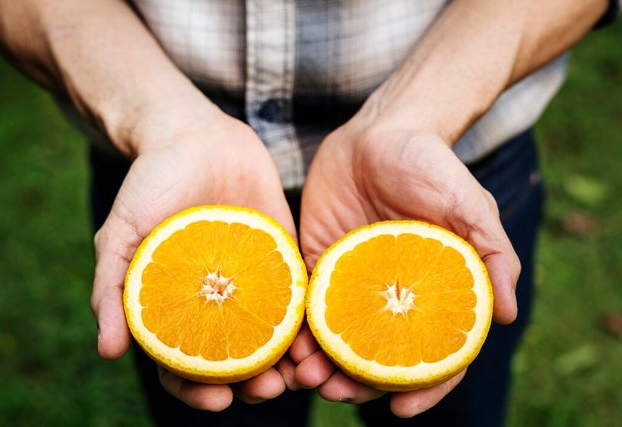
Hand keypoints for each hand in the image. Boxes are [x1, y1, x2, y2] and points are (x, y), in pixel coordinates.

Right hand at [90, 115, 296, 410]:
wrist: (195, 137)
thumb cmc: (150, 185)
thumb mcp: (122, 234)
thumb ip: (112, 288)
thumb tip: (107, 352)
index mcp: (177, 307)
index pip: (186, 364)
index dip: (199, 390)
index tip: (219, 401)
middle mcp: (217, 302)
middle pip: (237, 359)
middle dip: (252, 384)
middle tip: (268, 390)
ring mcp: (253, 281)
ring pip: (274, 336)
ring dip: (288, 361)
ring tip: (302, 371)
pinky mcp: (283, 256)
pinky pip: (300, 294)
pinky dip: (310, 318)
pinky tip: (322, 330)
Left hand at [296, 121, 519, 416]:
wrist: (380, 131)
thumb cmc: (431, 166)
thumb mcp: (470, 206)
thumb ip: (491, 255)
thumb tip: (506, 316)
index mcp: (431, 292)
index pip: (432, 353)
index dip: (422, 388)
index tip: (400, 411)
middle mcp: (390, 296)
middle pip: (376, 354)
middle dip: (357, 382)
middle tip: (337, 391)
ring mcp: (351, 281)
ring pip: (335, 337)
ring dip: (320, 363)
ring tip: (304, 376)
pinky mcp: (317, 260)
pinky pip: (303, 302)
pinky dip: (295, 327)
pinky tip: (283, 343)